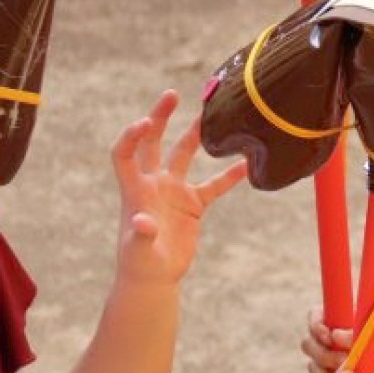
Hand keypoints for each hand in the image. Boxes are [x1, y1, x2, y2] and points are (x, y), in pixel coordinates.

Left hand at [111, 90, 245, 285]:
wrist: (154, 278)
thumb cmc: (139, 263)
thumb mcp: (138, 250)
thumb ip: (141, 234)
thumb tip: (143, 221)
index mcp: (136, 189)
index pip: (126, 153)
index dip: (132, 136)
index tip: (146, 122)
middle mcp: (153, 183)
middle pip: (153, 142)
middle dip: (160, 117)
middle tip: (172, 94)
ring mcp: (173, 191)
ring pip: (184, 155)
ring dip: (197, 136)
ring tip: (213, 117)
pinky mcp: (192, 204)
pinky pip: (213, 185)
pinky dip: (229, 176)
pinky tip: (247, 165)